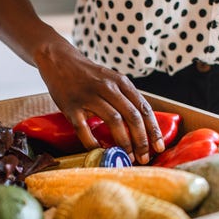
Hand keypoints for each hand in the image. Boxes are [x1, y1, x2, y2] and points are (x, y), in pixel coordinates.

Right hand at [34, 35, 164, 163]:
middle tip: (144, 158)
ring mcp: (89, 96)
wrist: (60, 60)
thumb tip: (140, 125)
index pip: (143, 108)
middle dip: (141, 140)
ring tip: (127, 157)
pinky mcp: (71, 105)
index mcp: (121, 82)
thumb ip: (125, 98)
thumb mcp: (112, 79)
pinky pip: (83, 128)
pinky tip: (98, 151)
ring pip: (113, 121)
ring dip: (123, 143)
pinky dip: (92, 142)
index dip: (153, 129)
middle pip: (131, 116)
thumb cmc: (89, 75)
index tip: (158, 146)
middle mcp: (107, 88)